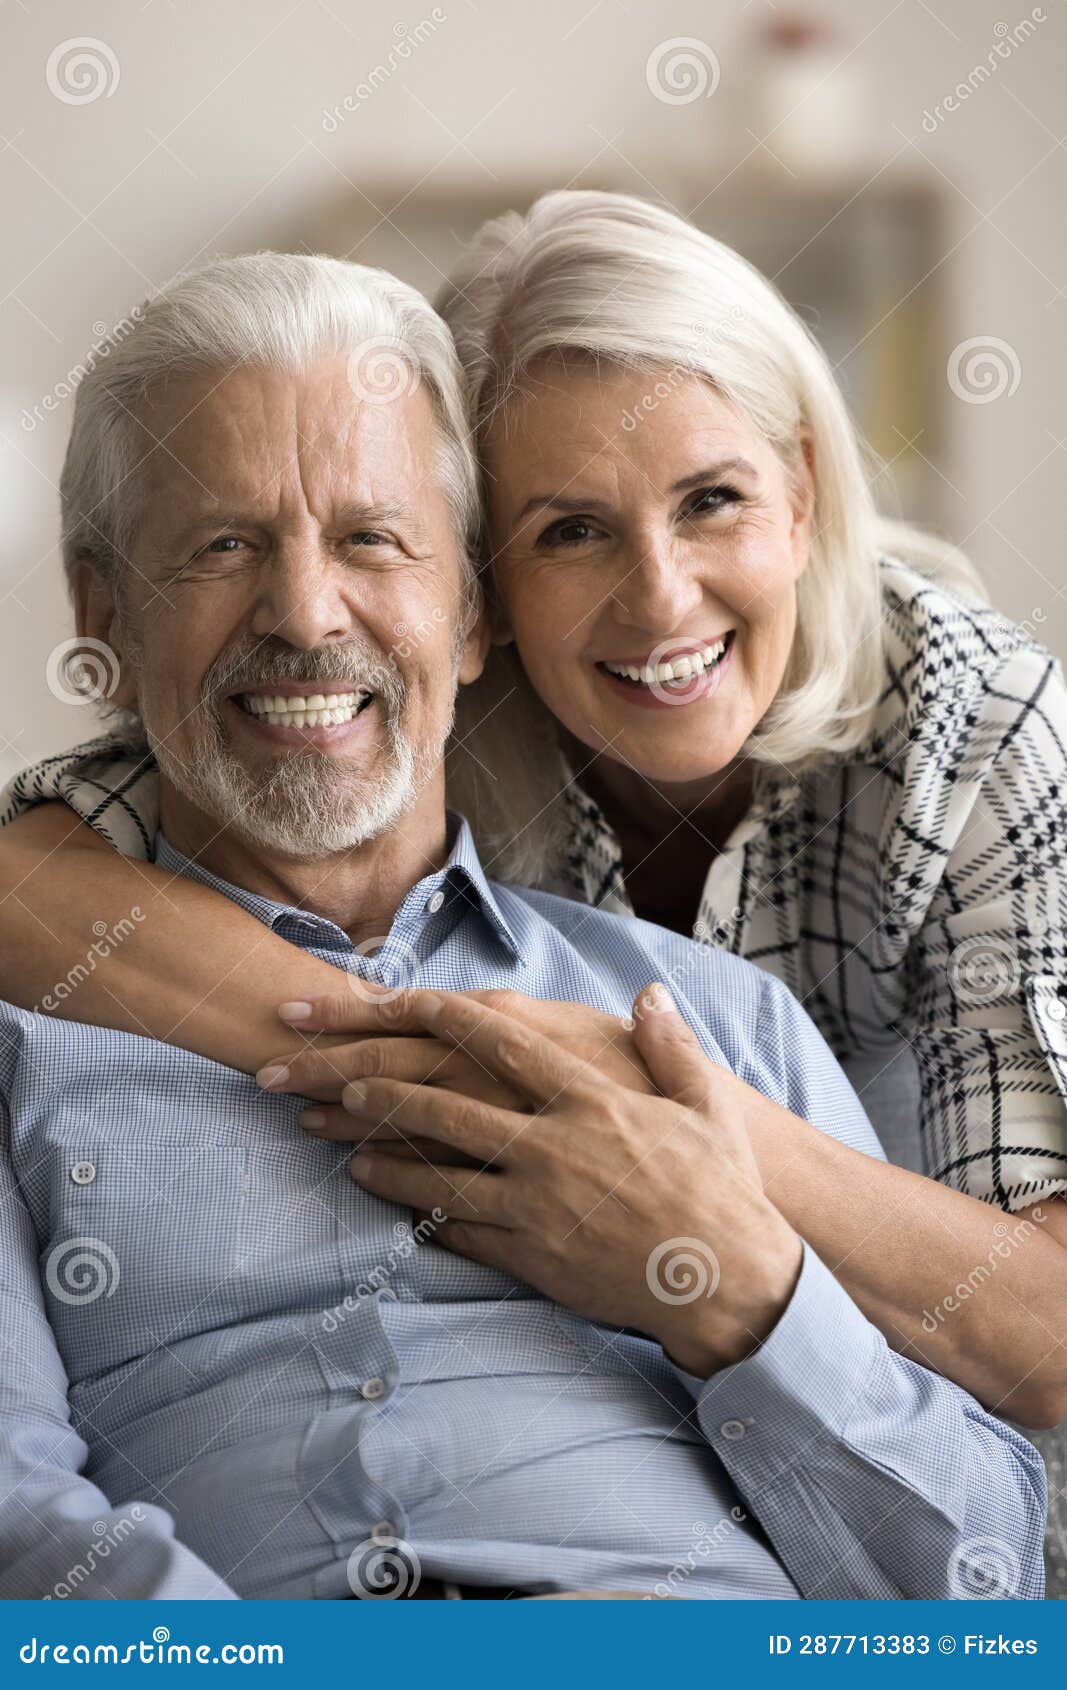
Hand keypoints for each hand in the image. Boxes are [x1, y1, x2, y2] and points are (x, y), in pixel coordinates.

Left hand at [265, 982, 801, 1377]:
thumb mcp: (704, 1106)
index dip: (441, 1014)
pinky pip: (457, 1227)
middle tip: (326, 1072)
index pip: (500, 1042)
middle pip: (445, 1103)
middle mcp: (554, 1145)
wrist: (728, 1282)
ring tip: (331, 1132)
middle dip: (377, 1083)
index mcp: (592, 1098)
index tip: (394, 996)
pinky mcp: (531, 1255)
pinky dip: (412, 1206)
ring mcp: (538, 1203)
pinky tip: (377, 1192)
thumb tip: (649, 996)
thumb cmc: (721, 1189)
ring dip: (379, 1147)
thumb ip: (669, 1045)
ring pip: (437, 1168)